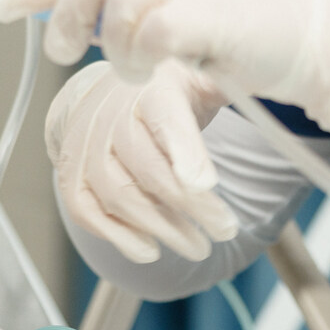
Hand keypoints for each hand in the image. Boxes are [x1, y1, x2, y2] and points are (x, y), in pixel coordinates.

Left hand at [0, 0, 329, 136]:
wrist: (322, 36)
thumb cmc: (258, 28)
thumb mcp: (187, 6)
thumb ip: (134, 5)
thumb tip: (73, 18)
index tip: (5, 4)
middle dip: (65, 16)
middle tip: (64, 54)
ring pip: (117, 3)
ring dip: (115, 47)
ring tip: (133, 69)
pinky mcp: (210, 12)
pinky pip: (150, 32)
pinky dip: (141, 55)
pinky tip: (153, 67)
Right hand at [46, 59, 239, 263]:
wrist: (109, 92)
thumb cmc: (164, 92)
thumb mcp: (200, 78)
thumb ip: (225, 86)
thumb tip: (259, 79)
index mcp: (150, 87)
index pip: (166, 118)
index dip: (185, 151)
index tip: (207, 184)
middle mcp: (110, 114)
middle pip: (147, 166)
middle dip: (189, 205)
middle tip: (225, 230)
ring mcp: (84, 144)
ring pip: (117, 193)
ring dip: (160, 227)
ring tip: (198, 247)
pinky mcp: (70, 173)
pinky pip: (84, 210)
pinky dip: (116, 235)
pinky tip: (148, 251)